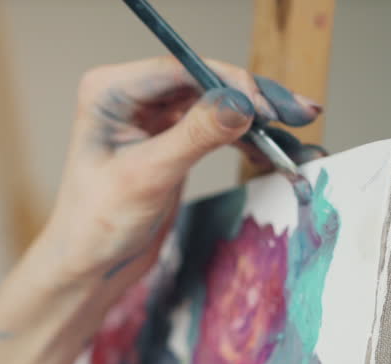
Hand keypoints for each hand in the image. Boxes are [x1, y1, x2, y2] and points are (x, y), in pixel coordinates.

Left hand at [32, 56, 324, 297]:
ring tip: (301, 132)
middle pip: (205, 81)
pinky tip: (279, 151)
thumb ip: (194, 137)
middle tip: (299, 113)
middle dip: (254, 98)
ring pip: (217, 104)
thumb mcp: (148, 178)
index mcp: (109, 91)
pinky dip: (248, 139)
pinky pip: (218, 128)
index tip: (266, 107)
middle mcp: (130, 95)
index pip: (179, 69)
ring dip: (259, 119)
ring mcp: (152, 116)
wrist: (89, 266)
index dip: (228, 82)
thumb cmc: (97, 224)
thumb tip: (242, 105)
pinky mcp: (171, 139)